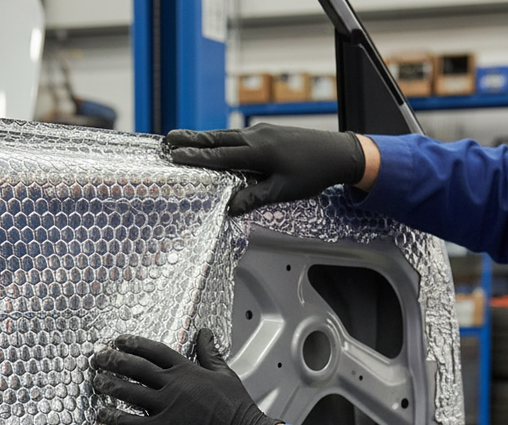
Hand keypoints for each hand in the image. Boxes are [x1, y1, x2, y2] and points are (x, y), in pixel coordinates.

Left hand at [91, 329, 280, 424]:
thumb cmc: (237, 409)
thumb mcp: (224, 373)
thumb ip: (210, 352)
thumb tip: (206, 334)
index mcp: (187, 370)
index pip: (154, 350)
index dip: (134, 344)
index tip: (119, 341)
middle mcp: (174, 385)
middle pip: (136, 367)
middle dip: (113, 360)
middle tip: (98, 358)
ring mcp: (167, 406)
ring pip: (129, 392)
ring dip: (109, 385)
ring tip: (96, 381)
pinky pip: (132, 421)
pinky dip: (114, 416)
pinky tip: (102, 413)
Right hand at [166, 123, 365, 214]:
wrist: (339, 153)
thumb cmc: (313, 173)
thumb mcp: (282, 192)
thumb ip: (254, 198)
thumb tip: (229, 208)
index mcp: (258, 152)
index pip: (219, 155)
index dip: (195, 157)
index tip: (175, 156)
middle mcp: (256, 137)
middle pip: (216, 139)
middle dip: (190, 140)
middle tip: (168, 140)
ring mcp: (262, 132)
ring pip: (226, 135)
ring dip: (203, 138)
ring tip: (184, 140)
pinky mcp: (268, 133)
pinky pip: (238, 136)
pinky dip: (221, 140)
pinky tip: (216, 144)